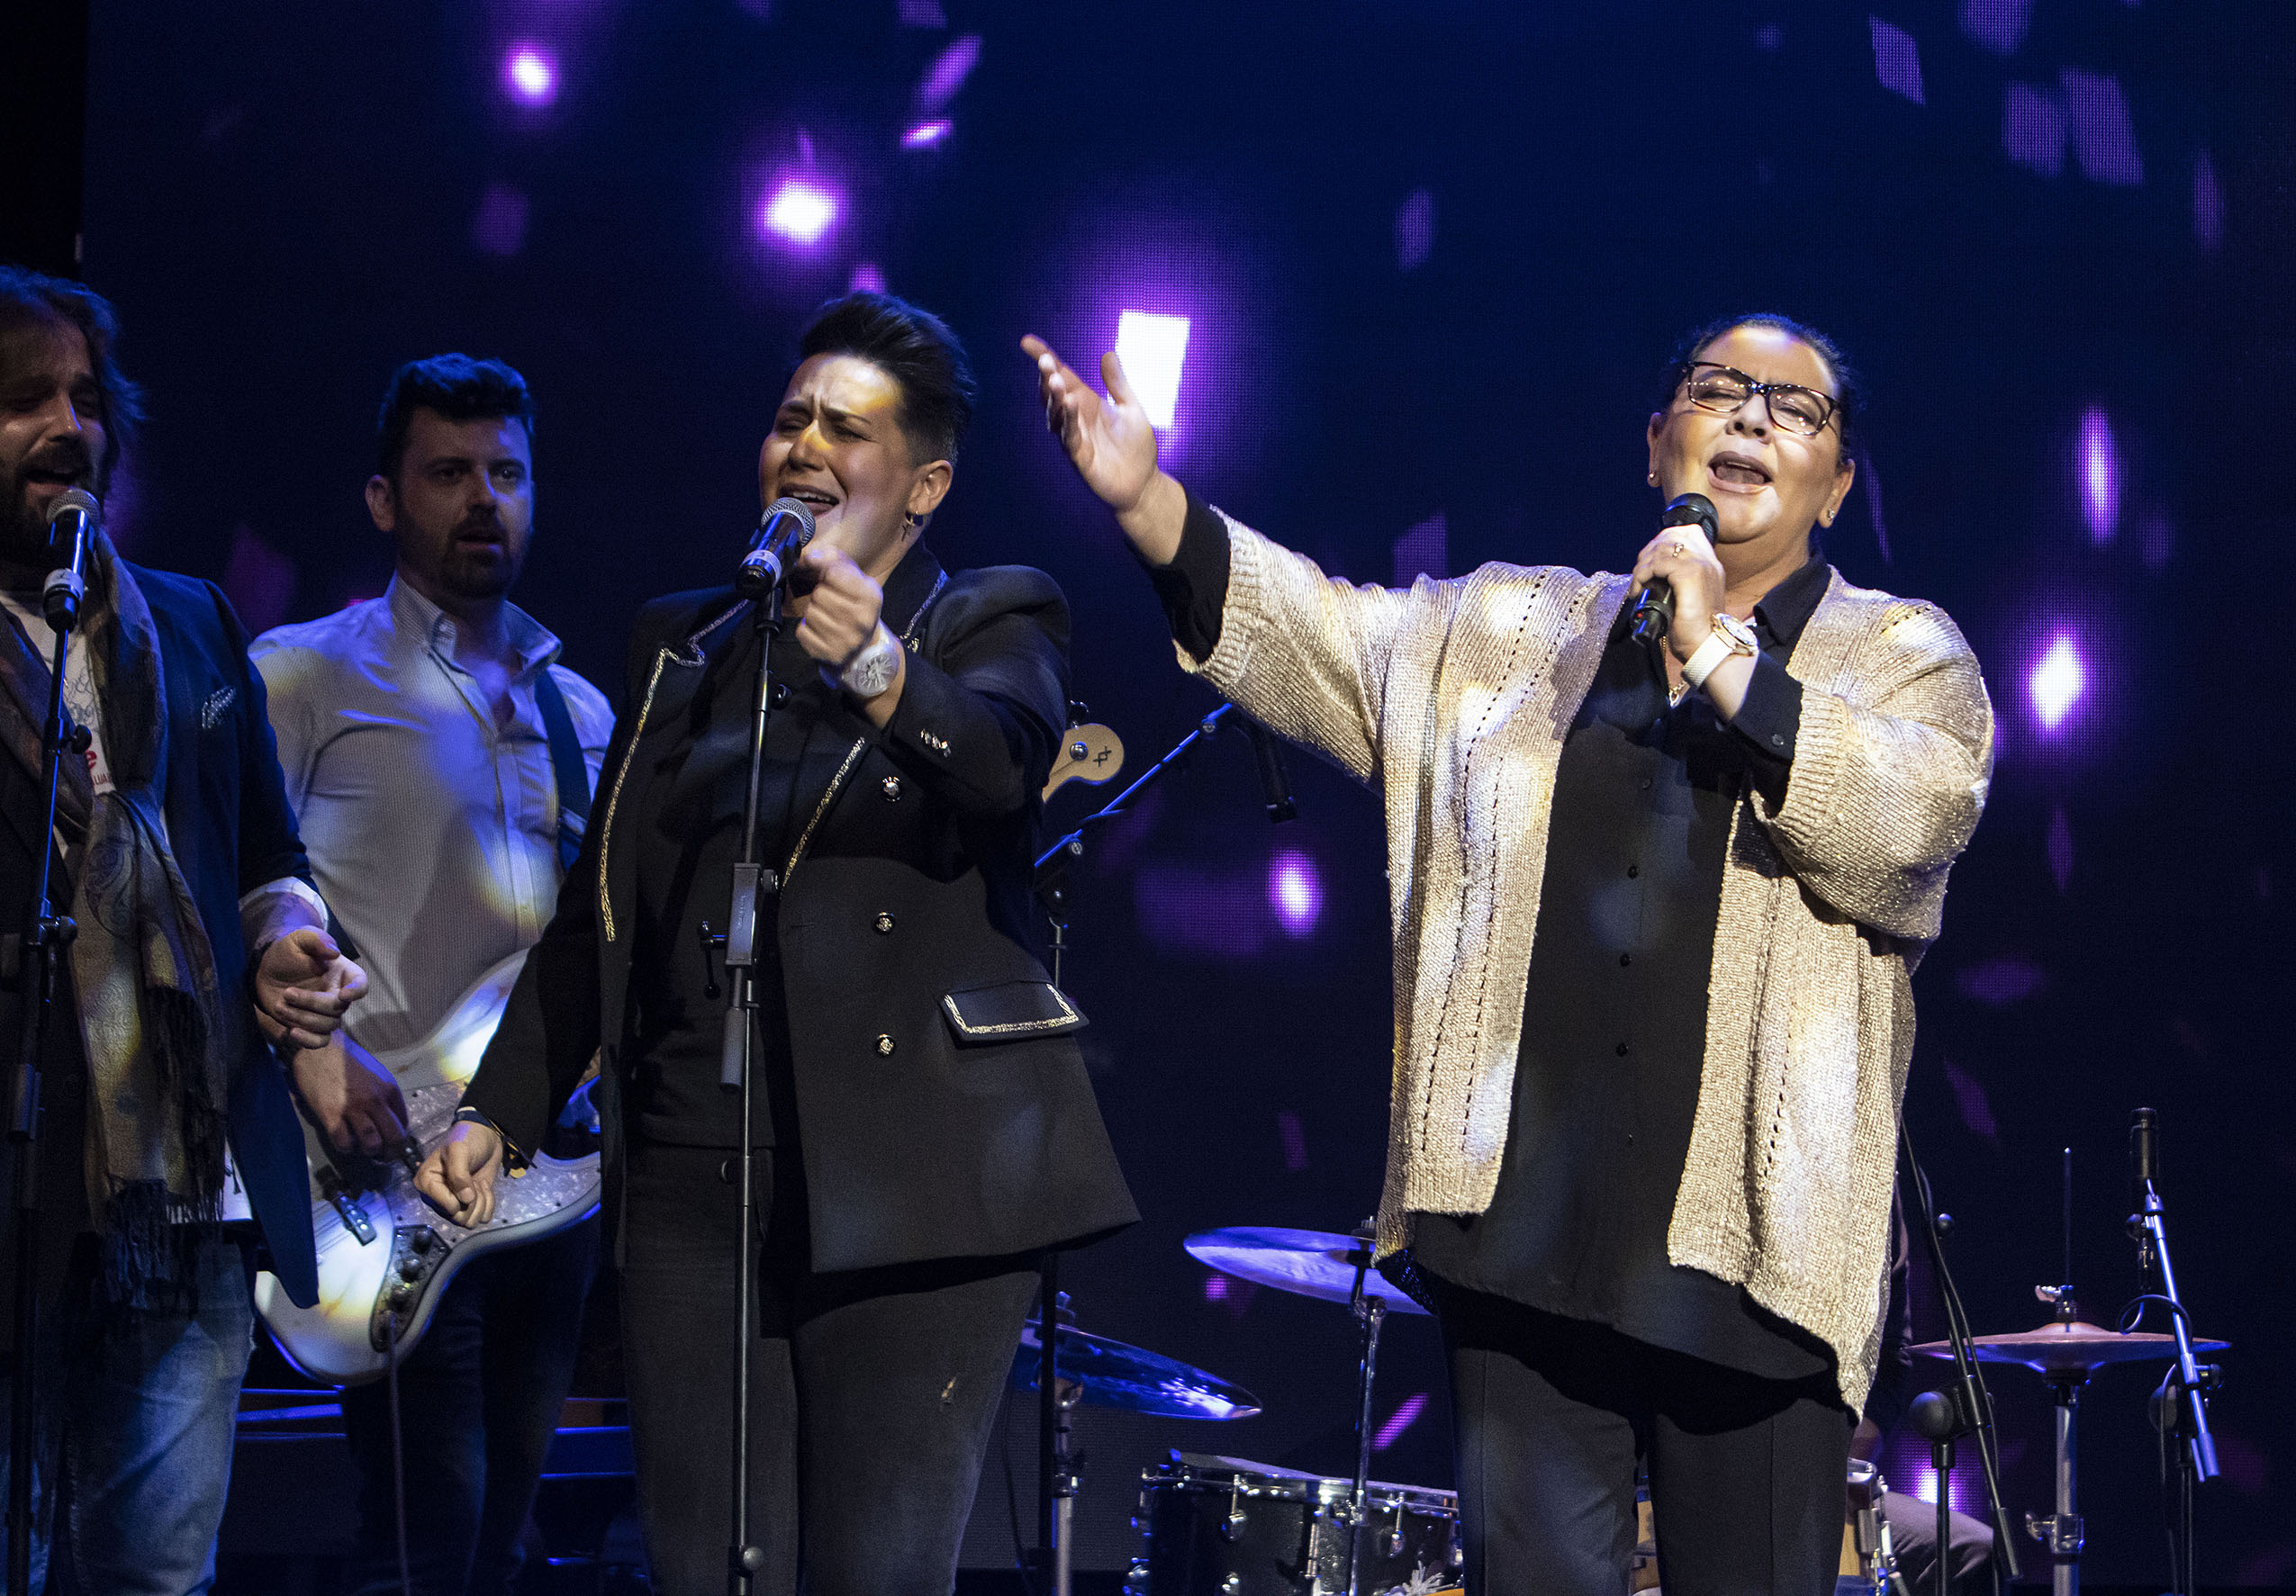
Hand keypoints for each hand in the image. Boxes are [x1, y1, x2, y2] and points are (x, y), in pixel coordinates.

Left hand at [254, 927, 367, 1049]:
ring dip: (302, 1018)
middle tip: (287, 992)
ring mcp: (325, 1013)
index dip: (356, 991)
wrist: (268, 970)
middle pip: (338, 1008)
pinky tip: (291, 1032)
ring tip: (280, 1006)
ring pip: (327, 1025)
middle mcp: (339, 995)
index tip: (343, 994)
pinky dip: (308, 1040)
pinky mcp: (310, 1026)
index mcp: (344, 974)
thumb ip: (317, 939)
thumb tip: (334, 952)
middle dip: (312, 1002)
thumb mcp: (300, 938)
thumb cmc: (288, 952)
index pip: (361, 984)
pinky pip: (318, 1041)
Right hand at [287, 1035, 407, 1156]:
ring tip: (364, 1149)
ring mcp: (353, 1109)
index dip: (400, 1137)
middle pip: (394, 1137)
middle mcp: (375, 1100)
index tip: (393, 1143)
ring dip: (369, 1152)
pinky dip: (347, 1147)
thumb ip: (384, 1096)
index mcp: (389, 1090)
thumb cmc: (346, 1061)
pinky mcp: (331, 1115)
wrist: (318, 1049)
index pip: (404, 1123)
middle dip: (391, 1152)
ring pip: (372, 1144)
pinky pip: (344, 1142)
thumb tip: (389, 1120)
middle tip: (383, 1157)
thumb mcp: (375, 1074)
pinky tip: (345, 1140)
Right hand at [414, 1121, 502, 1227]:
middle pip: (458, 1218)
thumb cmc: (467, 1139)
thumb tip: (466, 1200)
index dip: (462, 1198)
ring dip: (482, 1202)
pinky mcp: (470, 1204)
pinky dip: (489, 1203)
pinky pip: (483, 1217)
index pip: (447, 1207)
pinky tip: (484, 1187)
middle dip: (474, 1201)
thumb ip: (459, 1174)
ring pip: (471, 1222)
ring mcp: (454, 1203)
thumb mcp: (459, 1150)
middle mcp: (437, 1198)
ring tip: (479, 1184)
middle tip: (475, 1182)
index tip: (467, 1179)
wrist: (485, 1137)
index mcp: (427, 1184)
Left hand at [791, 544, 886, 671]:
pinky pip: (803, 632)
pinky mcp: (832, 654)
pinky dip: (807, 629)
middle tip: (830, 602)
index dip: (827, 574)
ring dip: (813, 612)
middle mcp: (862, 620)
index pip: (833, 573)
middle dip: (820, 595)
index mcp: (871, 596)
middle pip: (819, 594)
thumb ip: (832, 558)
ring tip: (826, 616)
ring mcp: (847, 640)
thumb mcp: (853, 576)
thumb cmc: (855, 604)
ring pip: (810, 613)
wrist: (864, 645)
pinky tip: (820, 630)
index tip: (832, 580)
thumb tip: (809, 557)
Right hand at [1020, 336, 1184, 561]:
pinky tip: (1070, 404)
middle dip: (1047, 377)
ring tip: (1056, 380)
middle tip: (1046, 361)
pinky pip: (1070, 437)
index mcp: (1085, 401)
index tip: (1027, 342)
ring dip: (1055, 397)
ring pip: (1057, 415)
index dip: (1044, 358)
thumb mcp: (1131, 408)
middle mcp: (1075, 418)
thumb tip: (1108, 353)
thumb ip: (1118, 384)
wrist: (1143, 483)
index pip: (1061, 375)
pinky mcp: (1080, 458)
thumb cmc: (1136, 446)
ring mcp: (1074, 438)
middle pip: (1053, 393)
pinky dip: (1069, 421)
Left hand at [1630, 528, 1728, 664]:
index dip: (1663, 540)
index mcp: (1710, 563)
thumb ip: (1678, 580)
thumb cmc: (1693, 628)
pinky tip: (1638, 589)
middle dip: (1649, 551)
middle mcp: (1708, 560)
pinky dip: (1642, 575)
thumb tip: (1653, 574)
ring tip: (1637, 584)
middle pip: (1671, 535)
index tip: (1650, 561)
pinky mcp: (1690, 574)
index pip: (1688, 532)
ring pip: (1662, 548)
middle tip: (1639, 574)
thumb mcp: (1688, 597)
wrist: (1705, 645)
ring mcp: (1700, 565)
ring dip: (1643, 565)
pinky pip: (1658, 564)